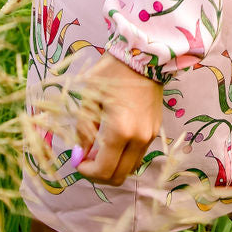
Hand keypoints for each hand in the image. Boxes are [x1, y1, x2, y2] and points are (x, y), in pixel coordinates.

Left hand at [74, 52, 163, 186]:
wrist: (142, 55)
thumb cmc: (110, 73)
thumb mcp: (89, 99)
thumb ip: (83, 130)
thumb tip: (80, 153)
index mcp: (120, 130)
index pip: (104, 170)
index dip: (87, 171)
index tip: (76, 161)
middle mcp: (138, 138)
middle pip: (120, 176)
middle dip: (99, 174)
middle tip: (86, 161)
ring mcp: (150, 135)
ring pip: (130, 168)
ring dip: (113, 166)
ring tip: (98, 151)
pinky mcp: (155, 130)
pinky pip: (138, 154)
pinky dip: (124, 157)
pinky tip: (113, 143)